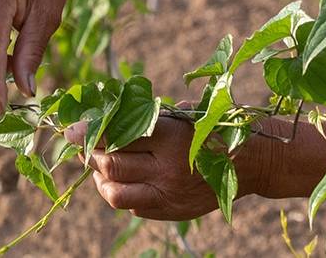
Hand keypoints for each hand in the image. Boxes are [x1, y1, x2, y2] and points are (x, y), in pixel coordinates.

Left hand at [64, 116, 261, 220]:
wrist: (254, 162)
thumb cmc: (218, 128)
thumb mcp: (189, 114)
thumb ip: (154, 117)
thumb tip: (112, 115)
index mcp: (172, 137)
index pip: (120, 135)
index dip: (92, 132)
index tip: (71, 129)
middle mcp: (168, 169)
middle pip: (112, 165)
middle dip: (92, 154)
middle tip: (85, 144)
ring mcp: (169, 195)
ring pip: (115, 193)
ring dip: (101, 179)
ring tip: (100, 166)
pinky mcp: (172, 212)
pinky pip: (134, 207)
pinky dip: (121, 193)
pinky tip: (123, 181)